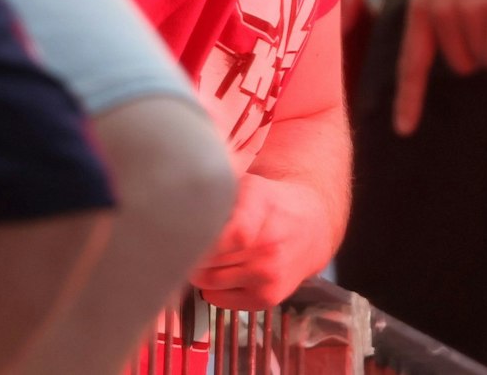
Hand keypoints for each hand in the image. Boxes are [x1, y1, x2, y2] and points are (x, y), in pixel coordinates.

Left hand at [189, 173, 332, 310]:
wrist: (312, 227)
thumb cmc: (271, 204)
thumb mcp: (247, 186)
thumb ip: (215, 196)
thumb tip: (174, 209)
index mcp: (261, 208)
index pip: (221, 235)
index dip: (197, 238)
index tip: (186, 233)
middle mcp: (268, 245)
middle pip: (205, 260)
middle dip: (193, 253)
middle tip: (197, 242)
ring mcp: (269, 274)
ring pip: (208, 282)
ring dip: (203, 271)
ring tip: (215, 256)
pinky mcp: (268, 297)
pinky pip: (219, 300)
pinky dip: (215, 288)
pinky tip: (229, 271)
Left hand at [394, 0, 486, 131]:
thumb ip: (443, 13)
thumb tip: (470, 55)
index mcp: (421, 5)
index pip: (412, 62)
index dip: (409, 99)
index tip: (405, 129)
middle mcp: (441, 12)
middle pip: (459, 64)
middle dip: (476, 51)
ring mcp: (470, 12)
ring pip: (484, 59)